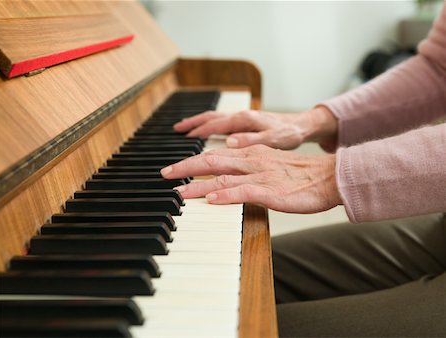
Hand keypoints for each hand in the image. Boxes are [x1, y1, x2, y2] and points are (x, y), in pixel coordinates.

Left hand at [160, 144, 341, 213]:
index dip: (192, 161)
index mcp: (251, 154)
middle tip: (165, 174)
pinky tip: (210, 201)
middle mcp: (252, 161)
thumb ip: (248, 171)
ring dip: (198, 184)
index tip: (174, 168)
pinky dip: (225, 196)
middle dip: (185, 167)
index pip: (215, 155)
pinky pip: (244, 192)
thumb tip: (226, 182)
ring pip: (223, 177)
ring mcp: (261, 175)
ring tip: (178, 191)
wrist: (329, 177)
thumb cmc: (301, 175)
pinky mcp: (271, 191)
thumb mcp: (270, 167)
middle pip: (212, 161)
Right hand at [173, 106, 337, 149]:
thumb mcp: (274, 139)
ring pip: (214, 118)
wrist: (302, 125)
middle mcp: (240, 116)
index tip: (181, 138)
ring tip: (183, 129)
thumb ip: (252, 140)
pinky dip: (209, 125)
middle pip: (209, 118)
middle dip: (191, 124)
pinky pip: (221, 121)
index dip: (196, 132)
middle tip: (175, 131)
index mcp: (243, 120)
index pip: (213, 125)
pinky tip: (206, 132)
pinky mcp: (245, 122)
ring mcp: (241, 118)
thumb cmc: (289, 133)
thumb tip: (230, 142)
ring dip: (198, 122)